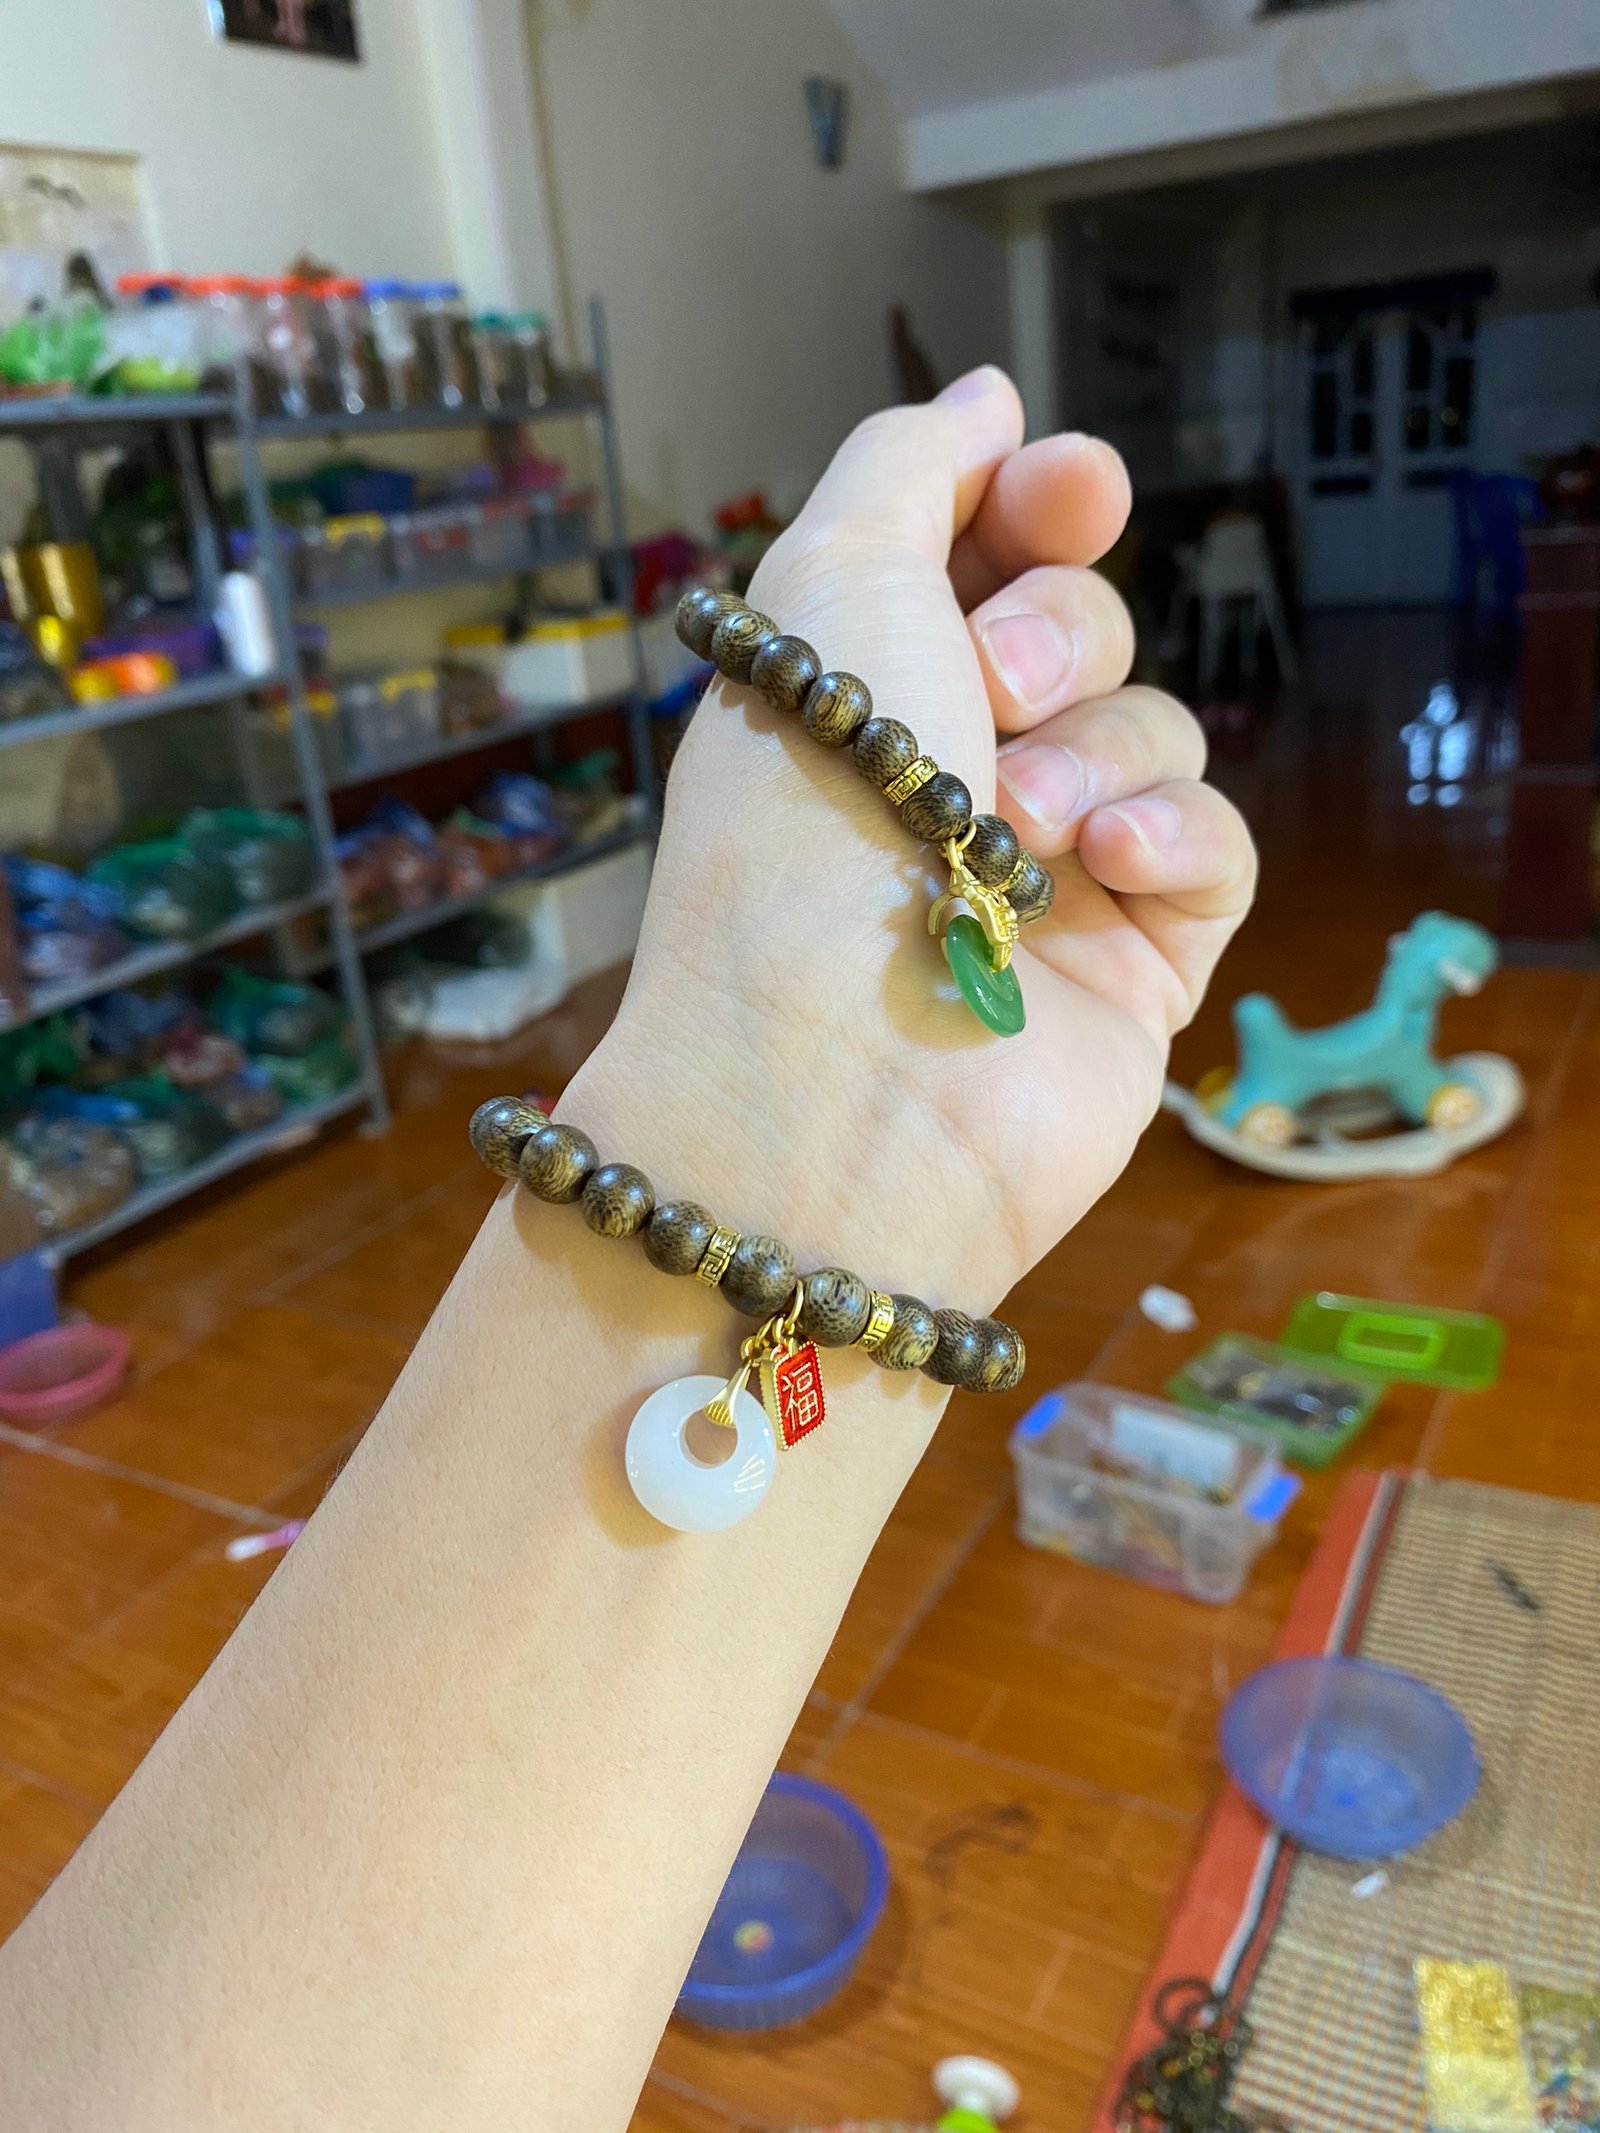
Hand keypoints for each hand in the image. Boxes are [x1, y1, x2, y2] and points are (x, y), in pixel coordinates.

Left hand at [568, 369, 1254, 1313]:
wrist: (840, 1072)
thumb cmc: (806, 820)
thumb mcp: (829, 589)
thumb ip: (908, 470)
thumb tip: (991, 398)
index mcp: (866, 696)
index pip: (984, 562)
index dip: (1039, 505)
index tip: (1071, 483)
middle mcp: (952, 780)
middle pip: (1084, 631)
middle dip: (1052, 634)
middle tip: (992, 688)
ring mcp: (1050, 877)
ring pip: (1154, 731)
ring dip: (1093, 751)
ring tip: (1016, 823)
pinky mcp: (1137, 964)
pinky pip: (1213, 847)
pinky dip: (1170, 840)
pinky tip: (1106, 867)